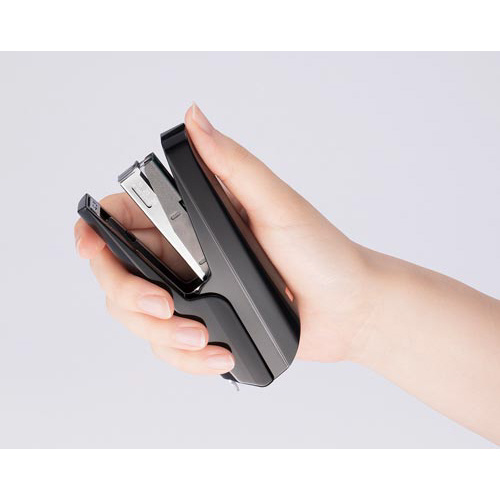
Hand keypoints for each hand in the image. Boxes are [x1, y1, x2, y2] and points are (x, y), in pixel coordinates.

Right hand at [74, 103, 377, 374]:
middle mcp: (187, 257)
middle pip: (120, 276)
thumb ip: (230, 165)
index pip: (125, 221)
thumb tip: (195, 119)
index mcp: (195, 222)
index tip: (93, 247)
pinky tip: (214, 353)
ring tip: (202, 338)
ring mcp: (195, 294)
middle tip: (165, 307)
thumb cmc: (322, 252)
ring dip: (160, 336)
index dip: (98, 234)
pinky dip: (185, 359)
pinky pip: (171, 349)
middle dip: (130, 297)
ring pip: (140, 319)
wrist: (349, 307)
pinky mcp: (207, 327)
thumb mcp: (276, 203)